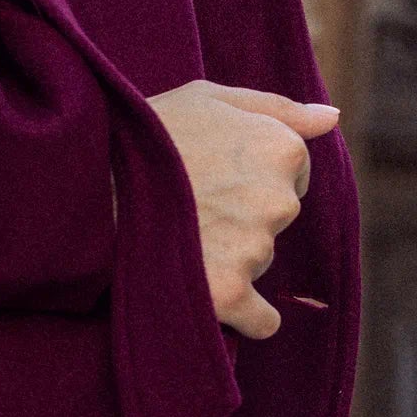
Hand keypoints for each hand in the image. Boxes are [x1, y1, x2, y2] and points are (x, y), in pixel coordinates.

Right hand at [143, 78, 340, 338]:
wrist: (85, 180)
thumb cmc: (145, 130)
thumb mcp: (207, 97)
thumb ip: (278, 107)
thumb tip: (332, 117)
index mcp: (281, 148)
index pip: (291, 170)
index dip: (250, 170)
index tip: (212, 169)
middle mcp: (278, 200)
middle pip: (275, 218)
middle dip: (242, 212)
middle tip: (189, 200)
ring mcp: (254, 250)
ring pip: (259, 260)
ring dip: (229, 254)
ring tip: (176, 232)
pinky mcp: (228, 294)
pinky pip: (260, 319)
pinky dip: (244, 315)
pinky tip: (210, 292)